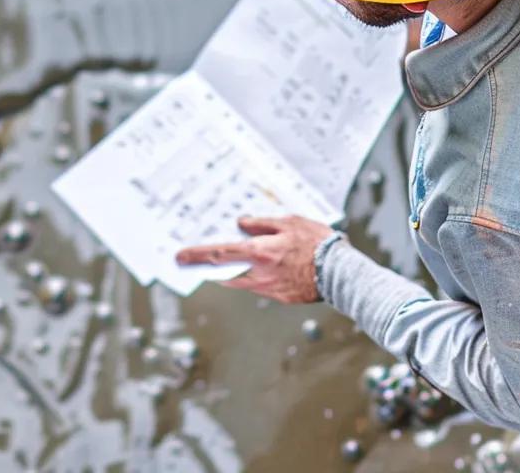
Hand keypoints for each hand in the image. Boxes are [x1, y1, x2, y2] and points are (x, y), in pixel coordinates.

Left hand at [175, 216, 334, 303]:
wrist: (340, 273)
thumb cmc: (318, 244)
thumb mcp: (290, 222)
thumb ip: (262, 224)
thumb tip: (242, 223)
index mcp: (259, 252)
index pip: (219, 254)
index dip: (196, 255)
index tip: (179, 258)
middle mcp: (258, 273)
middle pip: (225, 271)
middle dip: (208, 266)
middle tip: (195, 261)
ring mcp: (268, 288)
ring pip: (242, 279)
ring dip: (237, 271)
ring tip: (245, 261)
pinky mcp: (279, 297)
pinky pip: (260, 286)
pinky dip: (258, 277)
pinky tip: (269, 269)